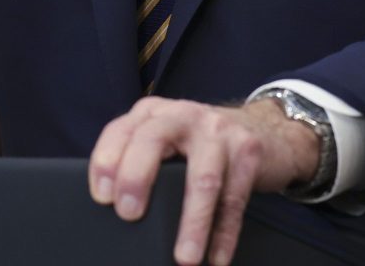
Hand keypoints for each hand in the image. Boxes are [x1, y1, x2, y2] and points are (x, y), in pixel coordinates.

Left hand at [88, 96, 318, 265]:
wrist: (262, 127)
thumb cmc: (199, 142)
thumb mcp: (165, 138)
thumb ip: (140, 158)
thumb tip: (113, 209)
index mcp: (153, 113)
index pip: (121, 130)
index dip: (106, 161)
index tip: (101, 197)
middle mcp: (183, 115)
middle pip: (153, 140)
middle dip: (137, 178)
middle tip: (129, 215)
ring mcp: (218, 131)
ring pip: (203, 178)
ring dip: (193, 223)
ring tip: (185, 257)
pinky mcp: (248, 151)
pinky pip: (234, 200)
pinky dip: (224, 234)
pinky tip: (216, 258)